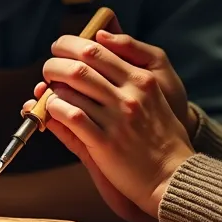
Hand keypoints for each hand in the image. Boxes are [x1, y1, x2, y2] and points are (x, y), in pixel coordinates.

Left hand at [30, 33, 195, 217]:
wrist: (173, 176)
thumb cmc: (161, 136)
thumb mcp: (153, 96)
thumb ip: (126, 74)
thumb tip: (94, 48)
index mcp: (142, 79)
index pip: (98, 49)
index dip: (71, 45)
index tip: (60, 48)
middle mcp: (130, 95)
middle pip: (80, 64)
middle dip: (55, 63)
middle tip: (48, 69)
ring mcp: (118, 119)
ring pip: (71, 89)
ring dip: (52, 88)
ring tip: (50, 93)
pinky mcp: (106, 143)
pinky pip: (71, 117)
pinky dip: (55, 110)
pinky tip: (54, 111)